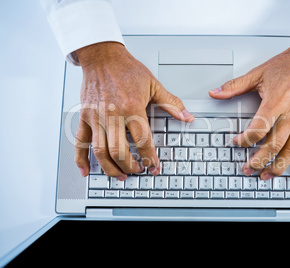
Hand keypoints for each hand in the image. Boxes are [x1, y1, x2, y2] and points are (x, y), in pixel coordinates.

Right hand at [74, 42, 193, 179]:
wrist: (102, 56)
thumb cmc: (126, 69)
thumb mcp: (153, 84)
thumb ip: (171, 103)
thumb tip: (187, 116)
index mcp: (132, 108)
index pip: (142, 140)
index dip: (150, 157)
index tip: (154, 166)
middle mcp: (112, 115)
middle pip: (120, 151)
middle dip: (131, 167)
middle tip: (138, 171)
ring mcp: (96, 117)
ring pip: (100, 151)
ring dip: (110, 168)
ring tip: (120, 176)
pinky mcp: (85, 117)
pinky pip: (80, 142)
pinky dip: (81, 159)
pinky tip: (87, 171)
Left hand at [209, 37, 289, 179]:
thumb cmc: (288, 64)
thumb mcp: (258, 73)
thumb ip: (235, 86)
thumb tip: (215, 93)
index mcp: (276, 102)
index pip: (258, 129)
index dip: (245, 140)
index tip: (236, 142)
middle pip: (273, 145)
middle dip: (258, 161)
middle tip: (247, 169)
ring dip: (278, 166)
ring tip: (266, 176)